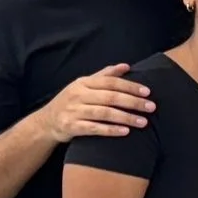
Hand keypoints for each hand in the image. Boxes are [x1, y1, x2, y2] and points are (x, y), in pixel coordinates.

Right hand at [39, 64, 153, 143]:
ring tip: (144, 122)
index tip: (148, 92)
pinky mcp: (71, 126)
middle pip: (110, 97)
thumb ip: (105, 76)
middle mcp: (78, 95)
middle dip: (133, 102)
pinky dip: (110, 130)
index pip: (111, 82)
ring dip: (126, 117)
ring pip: (104, 113)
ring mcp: (73, 111)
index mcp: (83, 83)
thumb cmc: (72, 102)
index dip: (130, 86)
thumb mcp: (84, 85)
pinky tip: (125, 132)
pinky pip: (94, 128)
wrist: (46, 122)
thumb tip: (126, 66)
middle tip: (151, 107)